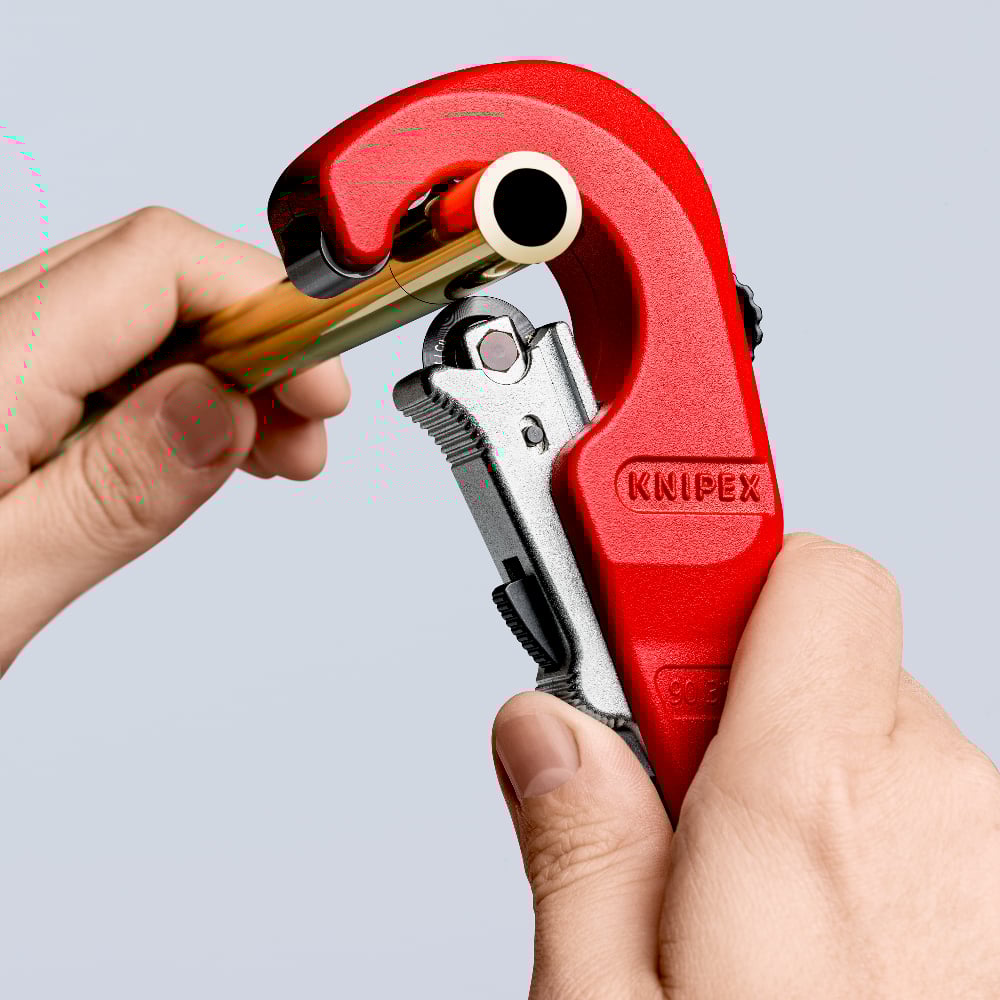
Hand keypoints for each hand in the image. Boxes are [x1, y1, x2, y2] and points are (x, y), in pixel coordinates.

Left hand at [0, 207, 349, 675]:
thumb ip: (114, 493)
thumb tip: (224, 408)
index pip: (153, 266)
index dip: (262, 304)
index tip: (321, 376)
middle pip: (152, 276)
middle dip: (258, 340)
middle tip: (309, 424)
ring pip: (138, 317)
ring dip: (229, 371)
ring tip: (275, 448)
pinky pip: (109, 362)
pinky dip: (181, 396)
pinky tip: (211, 445)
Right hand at [492, 534, 999, 997]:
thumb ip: (577, 844)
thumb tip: (543, 731)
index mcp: (812, 807)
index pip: (797, 573)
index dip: (693, 572)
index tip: (627, 593)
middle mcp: (938, 806)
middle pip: (821, 661)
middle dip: (733, 706)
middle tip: (667, 798)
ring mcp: (998, 861)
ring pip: (873, 747)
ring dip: (803, 789)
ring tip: (744, 901)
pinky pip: (926, 821)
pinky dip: (867, 848)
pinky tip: (820, 944)